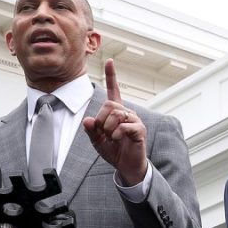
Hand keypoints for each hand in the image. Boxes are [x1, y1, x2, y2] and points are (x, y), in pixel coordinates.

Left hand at [83, 59, 147, 185]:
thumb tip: (88, 120)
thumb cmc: (114, 151)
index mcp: (116, 112)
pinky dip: (117, 134)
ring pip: (116, 114)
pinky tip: (118, 140)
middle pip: (110, 105)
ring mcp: (135, 120)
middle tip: (104, 133)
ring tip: (112, 138)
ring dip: (109, 129)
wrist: (127, 166)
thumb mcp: (97, 141)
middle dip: (102, 120)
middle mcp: (127, 113)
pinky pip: (125, 126)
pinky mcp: (140, 130)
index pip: (114, 91)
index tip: (110, 61)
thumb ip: (92, 131)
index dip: (111, 76)